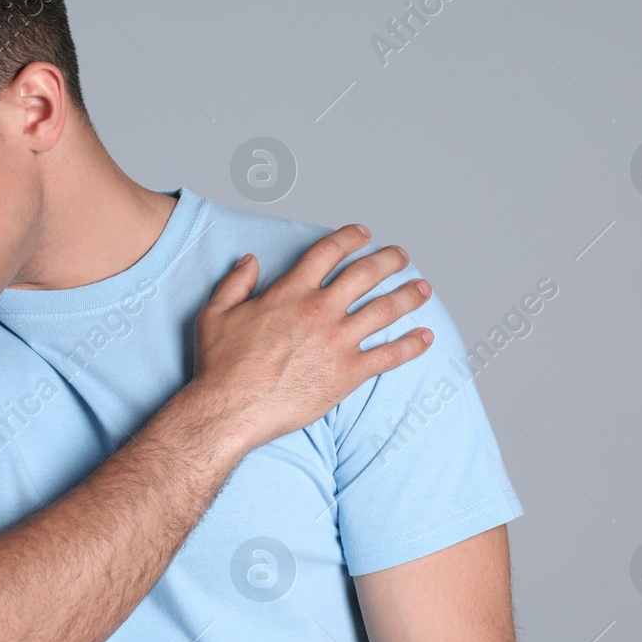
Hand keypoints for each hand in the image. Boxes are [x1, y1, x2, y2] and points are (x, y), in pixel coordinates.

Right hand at [188, 224, 433, 453]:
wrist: (231, 408)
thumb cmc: (220, 365)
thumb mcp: (215, 314)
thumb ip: (235, 283)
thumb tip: (250, 261)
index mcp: (291, 292)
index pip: (328, 253)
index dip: (349, 238)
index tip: (364, 233)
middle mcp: (320, 310)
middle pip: (366, 274)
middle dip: (389, 260)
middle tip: (401, 256)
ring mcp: (337, 341)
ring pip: (385, 310)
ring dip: (409, 296)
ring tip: (423, 289)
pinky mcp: (348, 373)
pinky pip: (389, 355)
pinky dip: (412, 345)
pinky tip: (426, 337)